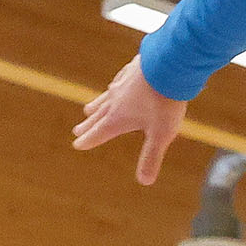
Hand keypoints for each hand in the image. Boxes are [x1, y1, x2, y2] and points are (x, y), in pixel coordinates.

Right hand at [70, 55, 189, 185]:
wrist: (168, 64)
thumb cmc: (165, 102)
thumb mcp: (161, 134)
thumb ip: (151, 157)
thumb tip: (145, 181)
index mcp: (117, 118)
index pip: (98, 134)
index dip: (87, 141)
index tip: (77, 144)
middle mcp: (115, 101)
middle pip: (98, 115)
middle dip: (88, 125)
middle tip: (77, 130)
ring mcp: (122, 83)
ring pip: (105, 97)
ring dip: (96, 105)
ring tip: (89, 109)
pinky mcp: (131, 70)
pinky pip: (118, 81)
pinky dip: (113, 88)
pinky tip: (114, 85)